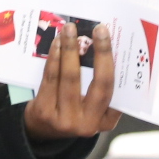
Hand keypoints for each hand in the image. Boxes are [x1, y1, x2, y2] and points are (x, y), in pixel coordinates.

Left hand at [24, 21, 120, 140]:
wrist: (41, 129)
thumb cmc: (71, 110)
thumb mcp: (90, 107)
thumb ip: (100, 86)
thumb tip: (104, 47)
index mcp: (106, 122)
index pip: (117, 91)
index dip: (115, 63)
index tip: (113, 40)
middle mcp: (89, 124)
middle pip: (100, 84)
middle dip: (101, 53)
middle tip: (100, 29)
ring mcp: (66, 120)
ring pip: (72, 78)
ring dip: (72, 49)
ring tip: (71, 29)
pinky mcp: (45, 112)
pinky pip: (51, 79)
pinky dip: (55, 58)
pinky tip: (57, 43)